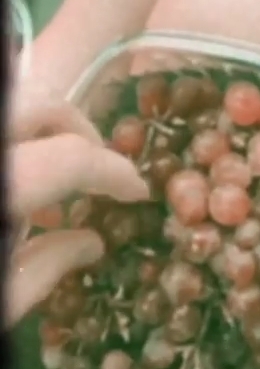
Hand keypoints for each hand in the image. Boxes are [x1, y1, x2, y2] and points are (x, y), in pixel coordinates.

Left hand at [7, 78, 148, 325]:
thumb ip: (44, 269)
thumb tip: (92, 244)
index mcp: (4, 185)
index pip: (72, 158)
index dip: (114, 171)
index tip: (136, 190)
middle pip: (43, 105)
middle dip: (77, 127)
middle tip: (92, 164)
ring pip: (18, 99)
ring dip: (44, 124)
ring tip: (51, 168)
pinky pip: (3, 116)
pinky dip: (20, 131)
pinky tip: (19, 173)